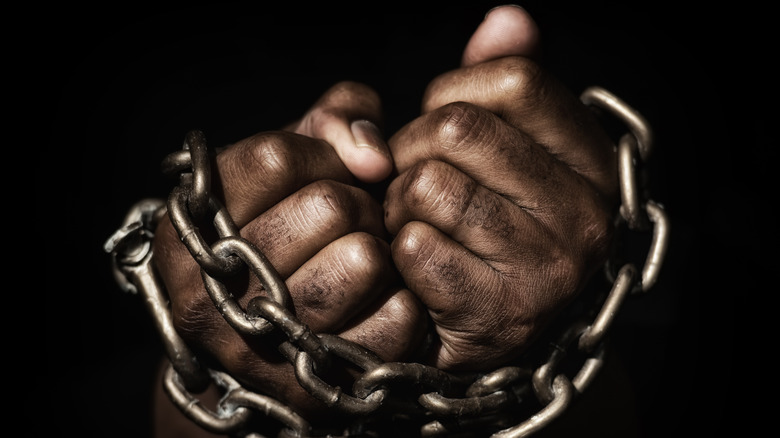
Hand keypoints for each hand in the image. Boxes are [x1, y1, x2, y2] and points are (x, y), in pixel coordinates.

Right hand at [153, 81, 425, 419]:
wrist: (257, 338)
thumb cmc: (281, 227)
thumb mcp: (290, 162)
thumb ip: (334, 118)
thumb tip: (374, 155)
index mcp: (192, 225)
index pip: (277, 157)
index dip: (325, 155)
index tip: (333, 172)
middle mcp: (209, 289)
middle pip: (329, 207)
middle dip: (359, 202)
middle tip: (355, 220)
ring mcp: (256, 344)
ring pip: (363, 260)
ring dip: (382, 249)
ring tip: (365, 256)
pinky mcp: (310, 384)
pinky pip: (396, 318)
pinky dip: (404, 299)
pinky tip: (381, 297)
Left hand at [384, 5, 618, 370]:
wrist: (481, 332)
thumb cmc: (484, 227)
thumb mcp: (505, 148)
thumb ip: (503, 81)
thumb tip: (508, 17)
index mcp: (595, 164)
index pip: (515, 80)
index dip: (452, 93)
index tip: (438, 124)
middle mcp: (587, 217)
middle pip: (459, 130)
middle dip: (411, 149)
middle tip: (412, 178)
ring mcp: (548, 271)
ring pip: (428, 186)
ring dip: (397, 203)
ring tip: (414, 222)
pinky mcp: (499, 315)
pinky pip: (413, 245)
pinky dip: (397, 250)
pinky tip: (415, 265)